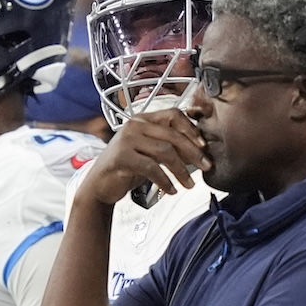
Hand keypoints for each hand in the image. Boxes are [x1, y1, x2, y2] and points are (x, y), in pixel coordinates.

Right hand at [75, 109, 209, 206]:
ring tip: (189, 185)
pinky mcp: (122, 157)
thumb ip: (167, 145)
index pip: (174, 115)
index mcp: (142, 119)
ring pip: (165, 151)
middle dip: (193, 153)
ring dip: (181, 170)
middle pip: (172, 134)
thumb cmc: (126, 169)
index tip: (203, 147)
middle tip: (206, 166)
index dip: (191, 130)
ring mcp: (126, 140)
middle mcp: (134, 125)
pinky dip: (165, 181)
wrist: (99, 186)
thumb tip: (198, 150)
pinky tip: (171, 190)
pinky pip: (152, 168)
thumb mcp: (149, 152)